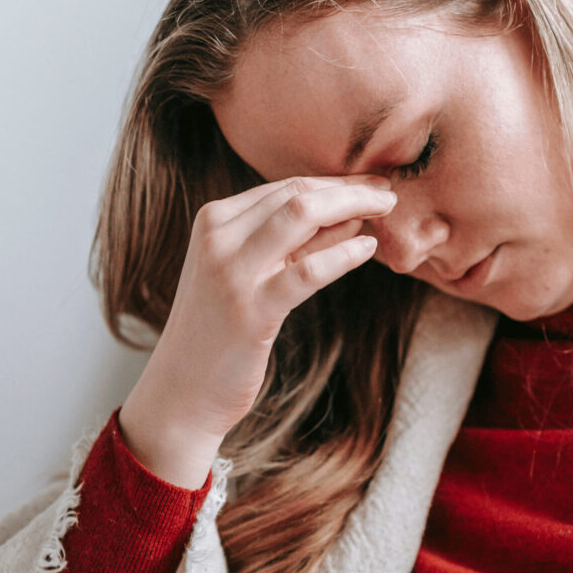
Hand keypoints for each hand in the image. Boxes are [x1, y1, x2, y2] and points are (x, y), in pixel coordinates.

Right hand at [119, 174, 395, 487]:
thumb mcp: (251, 275)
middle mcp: (218, 237)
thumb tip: (351, 213)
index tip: (370, 184)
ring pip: (302, 215)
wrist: (183, 390)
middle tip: (388, 191)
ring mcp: (231, 272)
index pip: (285, 186)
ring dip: (353, 206)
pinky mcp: (251, 310)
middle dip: (350, 188)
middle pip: (297, 193)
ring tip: (388, 209)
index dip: (334, 182)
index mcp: (214, 220)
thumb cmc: (221, 332)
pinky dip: (344, 253)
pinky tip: (369, 248)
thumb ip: (290, 244)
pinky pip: (308, 270)